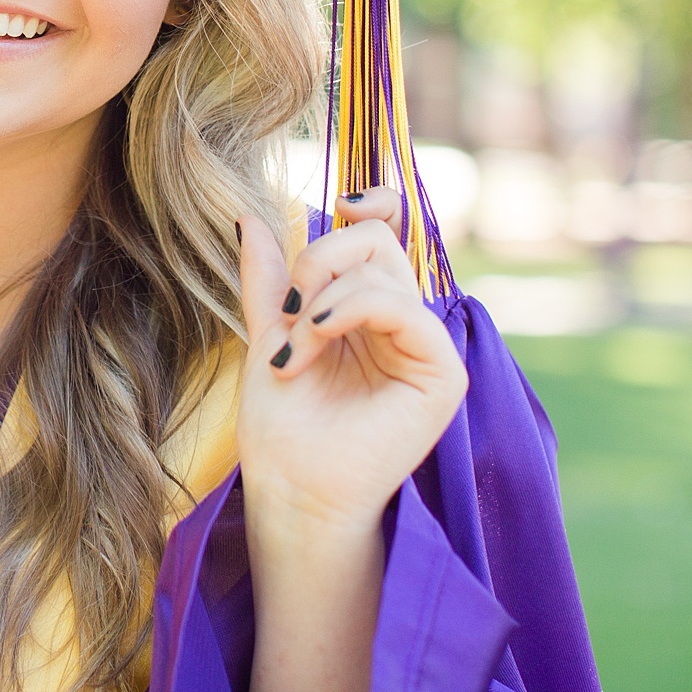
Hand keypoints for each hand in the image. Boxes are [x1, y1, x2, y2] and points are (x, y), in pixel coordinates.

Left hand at [235, 190, 467, 534]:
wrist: (290, 487)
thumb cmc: (280, 423)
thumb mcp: (267, 332)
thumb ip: (269, 278)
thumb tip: (248, 218)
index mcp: (368, 308)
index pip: (389, 232)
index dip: (374, 204)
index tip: (338, 205)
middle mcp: (402, 322)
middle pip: (376, 241)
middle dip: (317, 263)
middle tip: (287, 315)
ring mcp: (425, 347)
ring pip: (383, 269)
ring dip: (321, 301)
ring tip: (292, 351)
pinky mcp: (442, 374)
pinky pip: (405, 308)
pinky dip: (351, 309)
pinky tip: (313, 339)